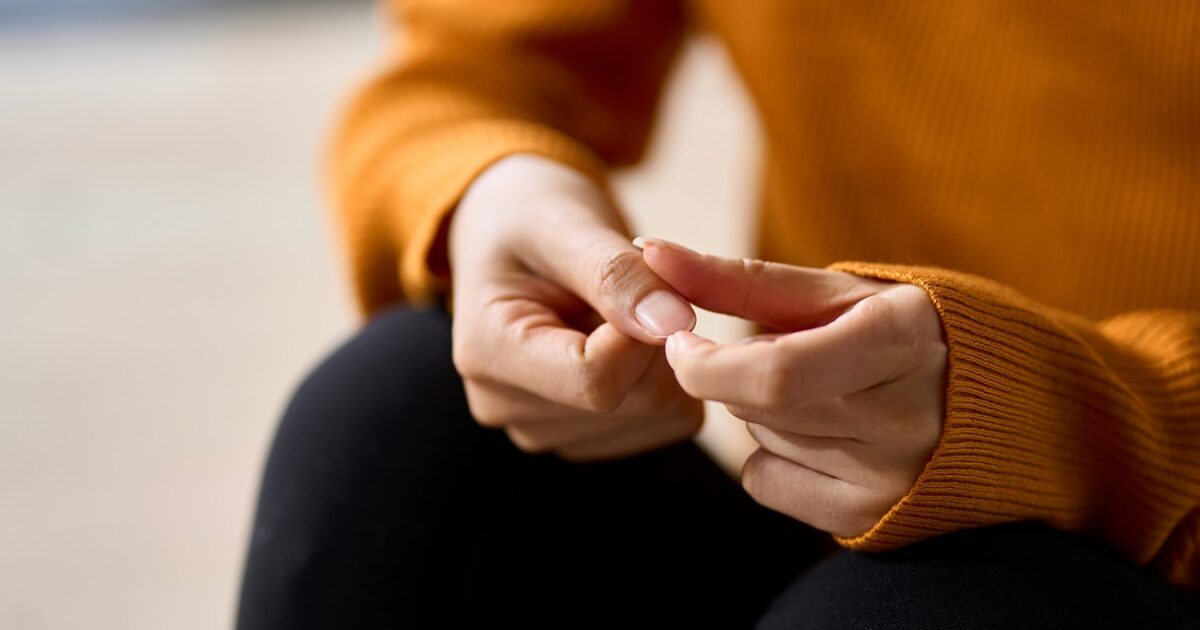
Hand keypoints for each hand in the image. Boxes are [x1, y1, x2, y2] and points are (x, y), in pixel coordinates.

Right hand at [447, 155, 702, 460]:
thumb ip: (616, 273)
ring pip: (658, 413)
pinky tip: (623, 340)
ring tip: (612, 310)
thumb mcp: (564, 223)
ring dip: (659, 354)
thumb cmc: (529, 217)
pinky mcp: (583, 438)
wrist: (509, 233)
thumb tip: (673, 324)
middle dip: (654, 336)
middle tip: (628, 285)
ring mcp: (542, 430)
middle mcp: (505, 407)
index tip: (644, 277)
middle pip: (634, 401)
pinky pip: (668, 421)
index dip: (643, 330)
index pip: (596, 379)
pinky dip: (665, 375)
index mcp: (486, 353)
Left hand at [639, 238, 945, 535]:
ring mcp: (894, 476)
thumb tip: (650, 253)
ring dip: (760, 412)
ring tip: (822, 389)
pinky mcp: (871, 516)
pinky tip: (821, 432)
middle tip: (783, 351)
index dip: (707, 364)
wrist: (996, 402)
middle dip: (739, 374)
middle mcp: (907, 417)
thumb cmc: (900, 328)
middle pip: (760, 406)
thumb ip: (736, 278)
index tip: (680, 342)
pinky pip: (766, 483)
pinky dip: (770, 455)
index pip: (775, 373)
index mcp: (902, 339)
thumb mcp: (833, 291)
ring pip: (759, 440)